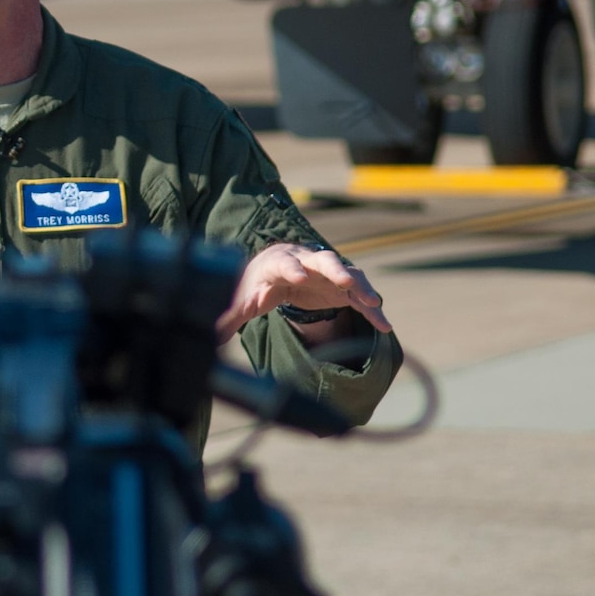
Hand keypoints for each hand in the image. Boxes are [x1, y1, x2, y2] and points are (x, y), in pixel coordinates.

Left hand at [217, 243, 391, 342]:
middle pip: (322, 259)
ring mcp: (326, 273)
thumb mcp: (241, 299)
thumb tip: (209, 336)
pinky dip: (371, 310)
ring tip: (375, 305)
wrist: (273, 272)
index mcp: (277, 262)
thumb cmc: (256, 284)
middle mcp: (306, 261)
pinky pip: (358, 298)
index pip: (284, 262)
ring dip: (362, 289)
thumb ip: (229, 315)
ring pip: (348, 275)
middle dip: (334, 269)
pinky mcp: (339, 288)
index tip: (298, 278)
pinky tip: (385, 326)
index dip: (291, 269)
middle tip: (344, 281)